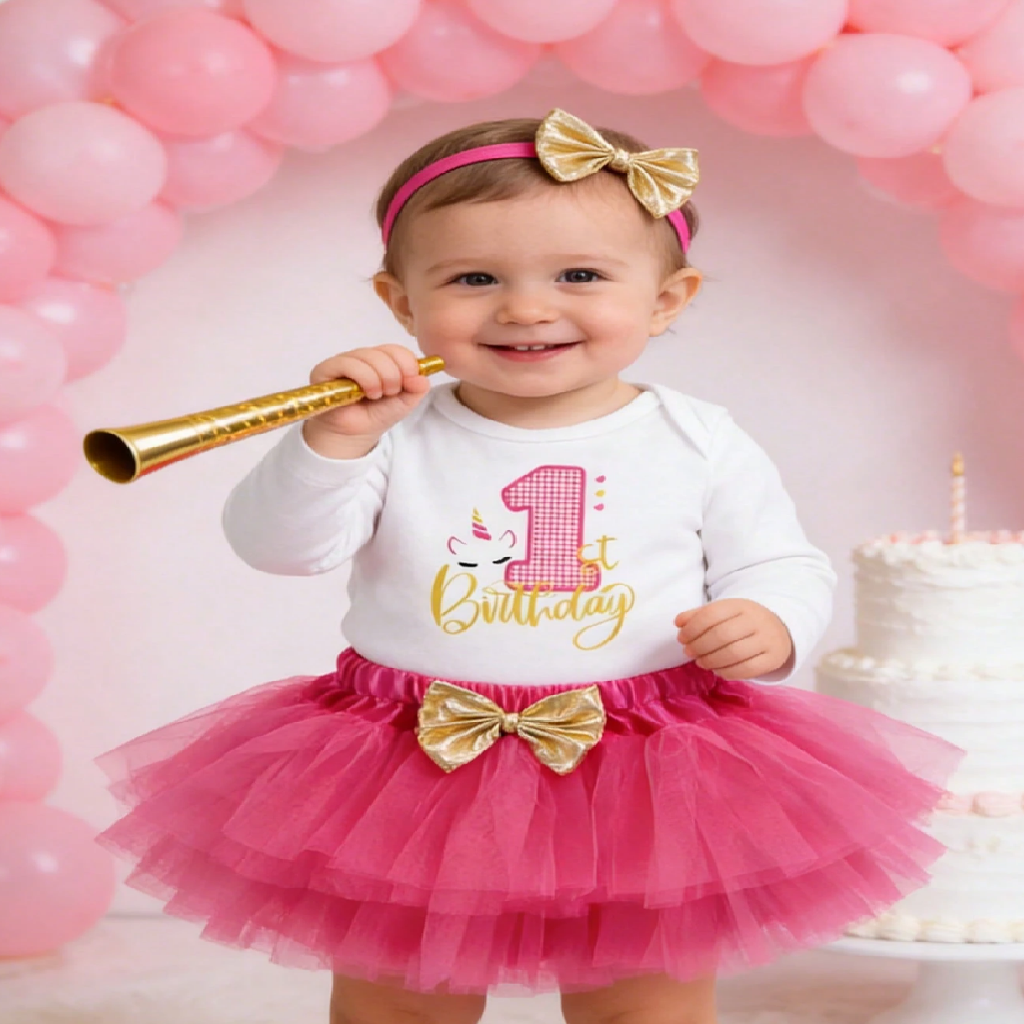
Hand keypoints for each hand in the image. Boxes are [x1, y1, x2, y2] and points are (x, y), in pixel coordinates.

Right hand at [301, 345, 431, 457]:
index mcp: (382, 361)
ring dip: (379, 378)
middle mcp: (364, 358)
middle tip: (391, 392)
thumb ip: (416, 389)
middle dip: (394, 374)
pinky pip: (349, 363)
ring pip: (369, 356)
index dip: (408, 363)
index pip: (397, 350)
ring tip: (377, 396)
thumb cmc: (375, 416)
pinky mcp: (327, 369)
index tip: (410, 381)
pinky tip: (366, 393)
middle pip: (385, 351)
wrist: (352, 436)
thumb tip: (423, 377)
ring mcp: (345, 361)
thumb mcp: (404, 404)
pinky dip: (364, 378)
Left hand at [674, 598, 792, 680]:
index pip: (712, 614)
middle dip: (700, 646)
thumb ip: (698, 616)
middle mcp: (757, 620)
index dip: (692, 628)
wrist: (779, 628)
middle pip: (722, 635)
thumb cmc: (742, 620)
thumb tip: (678, 622)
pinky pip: (747, 670)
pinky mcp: (774, 658)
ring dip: (711, 660)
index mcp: (741, 605)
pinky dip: (727, 672)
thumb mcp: (723, 612)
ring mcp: (768, 640)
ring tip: (701, 662)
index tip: (682, 638)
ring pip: (734, 653)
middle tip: (689, 652)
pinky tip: (717, 670)